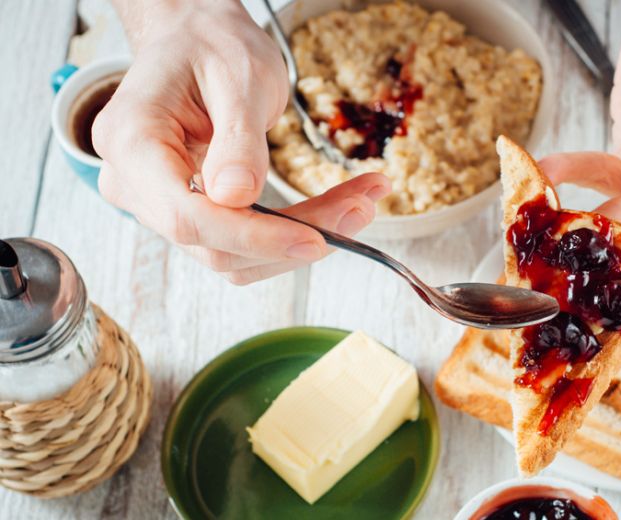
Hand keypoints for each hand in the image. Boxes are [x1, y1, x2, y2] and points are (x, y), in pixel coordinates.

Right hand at [94, 0, 389, 283]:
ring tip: (360, 202)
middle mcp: (134, 182)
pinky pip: (241, 242)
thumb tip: (237, 196)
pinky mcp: (192, 213)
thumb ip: (238, 138)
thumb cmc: (210, 45)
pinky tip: (336, 207)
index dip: (253, 237)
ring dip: (300, 239)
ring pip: (233, 254)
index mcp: (130, 141)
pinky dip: (291, 232)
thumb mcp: (236, 76)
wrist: (196, 39)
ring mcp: (160, 203)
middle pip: (214, 243)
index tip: (315, 239)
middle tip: (361, 209)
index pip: (186, 216)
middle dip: (292, 237)